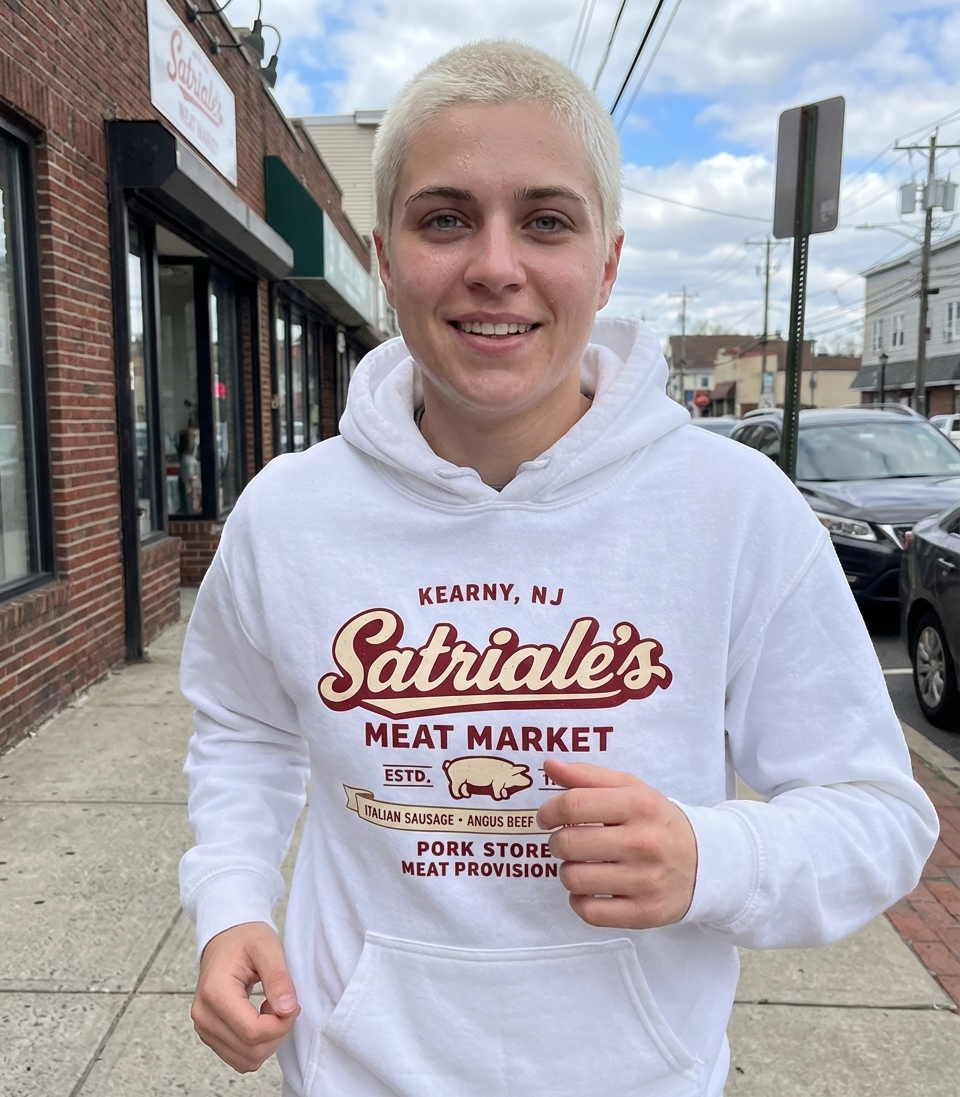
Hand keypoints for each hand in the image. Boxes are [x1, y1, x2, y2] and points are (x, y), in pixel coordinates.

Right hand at [192, 921, 299, 1072]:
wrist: (226, 938)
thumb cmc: (245, 938)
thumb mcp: (268, 948)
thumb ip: (279, 978)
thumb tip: (287, 1010)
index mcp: (215, 992)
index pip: (252, 1032)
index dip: (281, 1025)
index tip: (293, 1005)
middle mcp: (203, 1015)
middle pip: (250, 1050)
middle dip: (277, 1033)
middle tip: (284, 1005)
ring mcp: (204, 1028)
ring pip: (245, 1060)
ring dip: (268, 1041)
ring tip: (271, 1009)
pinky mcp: (210, 1035)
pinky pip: (239, 1058)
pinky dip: (257, 1045)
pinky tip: (261, 1018)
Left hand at [536, 759, 697, 929]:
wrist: (705, 863)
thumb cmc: (656, 821)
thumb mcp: (630, 789)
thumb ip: (588, 776)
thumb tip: (549, 765)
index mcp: (639, 805)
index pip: (573, 805)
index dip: (549, 811)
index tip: (546, 817)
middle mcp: (644, 842)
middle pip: (569, 843)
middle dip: (557, 842)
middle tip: (567, 842)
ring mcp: (646, 881)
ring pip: (574, 879)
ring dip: (568, 872)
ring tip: (582, 865)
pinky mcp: (644, 913)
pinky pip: (589, 912)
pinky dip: (580, 901)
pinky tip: (590, 890)